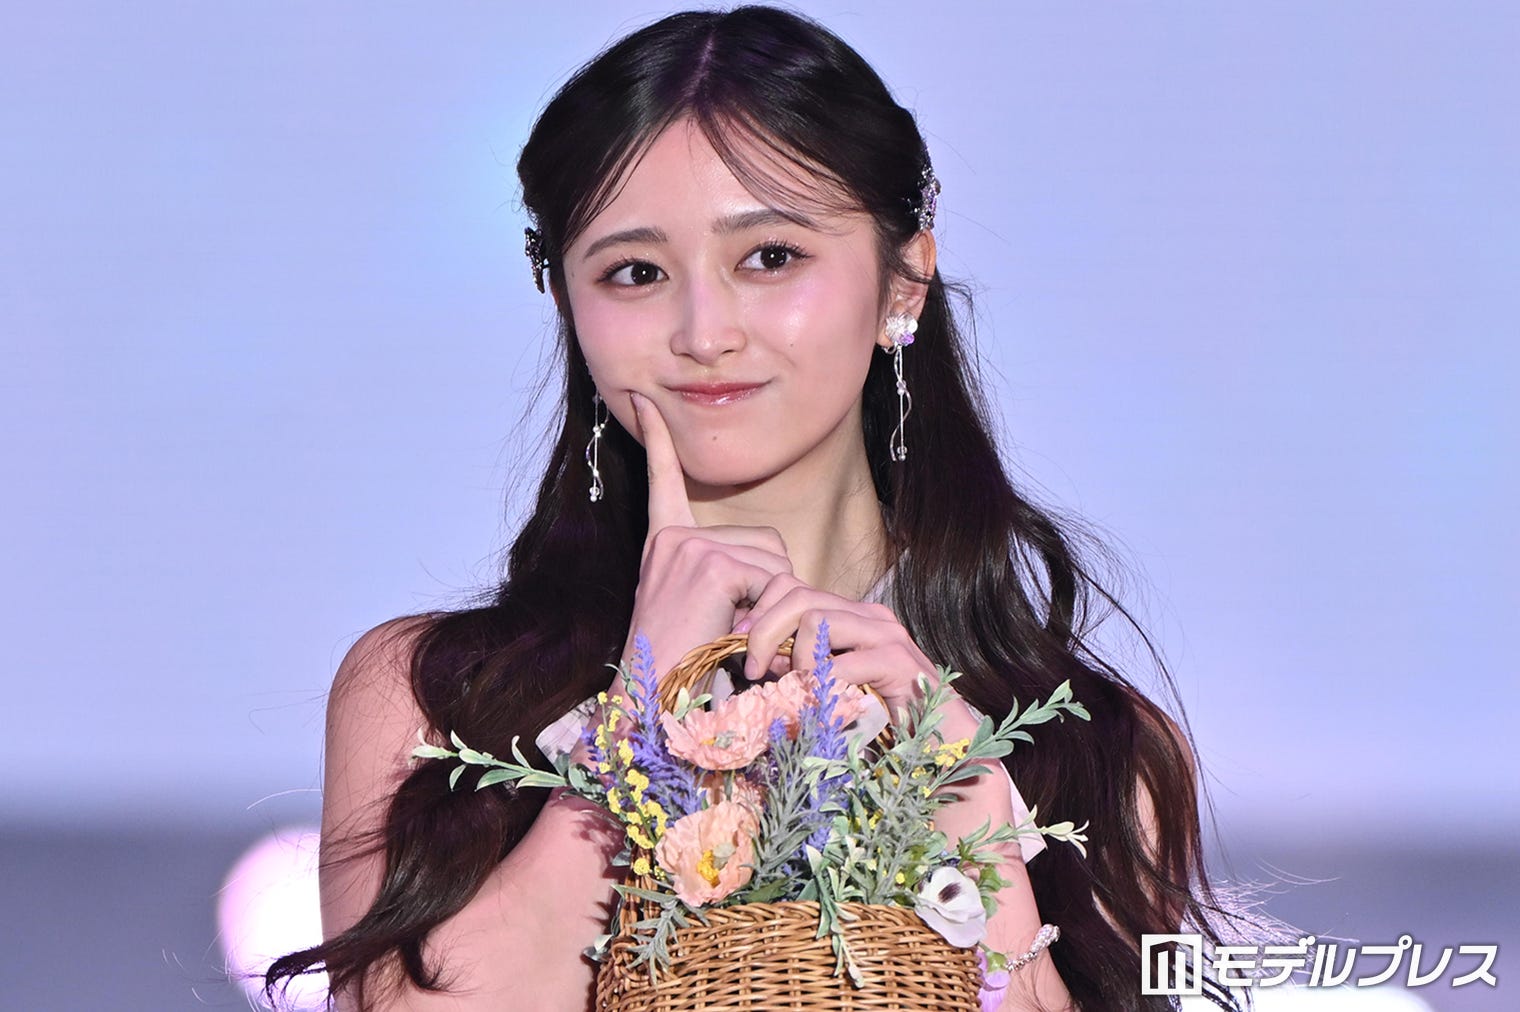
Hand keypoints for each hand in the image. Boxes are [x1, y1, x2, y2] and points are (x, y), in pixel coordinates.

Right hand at [618, 391, 793, 687]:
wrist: (651, 700)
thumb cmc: (681, 669)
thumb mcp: (703, 613)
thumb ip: (730, 583)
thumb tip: (783, 581)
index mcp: (665, 543)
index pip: (665, 479)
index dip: (659, 437)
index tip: (644, 399)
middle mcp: (673, 536)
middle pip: (766, 542)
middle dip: (770, 589)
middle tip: (738, 631)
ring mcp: (690, 545)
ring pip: (776, 562)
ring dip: (770, 606)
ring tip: (734, 637)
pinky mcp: (711, 563)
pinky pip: (772, 580)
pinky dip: (766, 616)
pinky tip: (734, 637)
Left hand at [738, 574, 941, 720]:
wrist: (943, 743)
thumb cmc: (885, 718)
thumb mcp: (833, 685)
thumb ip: (801, 666)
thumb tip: (762, 659)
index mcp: (851, 615)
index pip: (792, 586)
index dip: (760, 612)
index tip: (742, 646)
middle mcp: (868, 614)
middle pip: (797, 595)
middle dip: (764, 632)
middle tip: (754, 670)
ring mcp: (886, 634)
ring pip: (816, 619)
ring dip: (795, 660)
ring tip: (799, 691)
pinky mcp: (898, 661)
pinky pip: (841, 663)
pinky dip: (822, 687)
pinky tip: (823, 707)